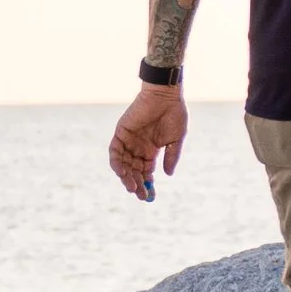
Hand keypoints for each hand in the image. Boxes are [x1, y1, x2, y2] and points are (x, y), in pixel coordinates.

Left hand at [108, 84, 186, 200]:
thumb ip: (171, 156)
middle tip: (140, 195)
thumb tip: (168, 175)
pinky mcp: (120, 133)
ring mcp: (128, 141)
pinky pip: (115, 152)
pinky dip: (117, 163)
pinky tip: (122, 172)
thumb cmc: (174, 114)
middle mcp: (138, 148)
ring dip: (126, 176)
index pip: (146, 172)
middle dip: (136, 184)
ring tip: (132, 187)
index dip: (147, 184)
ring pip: (123, 164)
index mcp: (151, 150)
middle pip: (134, 171)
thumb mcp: (176, 139)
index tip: (149, 196)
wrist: (165, 95)